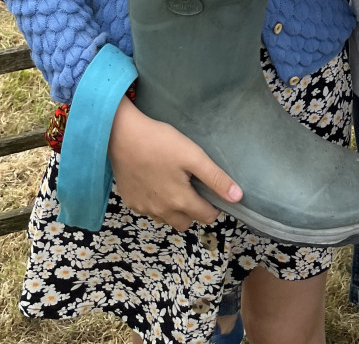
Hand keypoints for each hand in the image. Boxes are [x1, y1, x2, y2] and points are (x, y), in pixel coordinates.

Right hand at [108, 98, 241, 231]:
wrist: (121, 135)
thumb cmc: (160, 142)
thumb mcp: (193, 156)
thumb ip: (215, 178)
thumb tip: (238, 197)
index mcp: (180, 201)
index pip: (206, 217)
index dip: (214, 206)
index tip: (211, 190)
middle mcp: (162, 211)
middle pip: (186, 223)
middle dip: (193, 211)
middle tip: (193, 186)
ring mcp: (143, 208)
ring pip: (166, 219)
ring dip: (173, 209)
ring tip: (173, 183)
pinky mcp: (130, 201)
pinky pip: (148, 210)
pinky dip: (155, 202)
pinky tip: (154, 181)